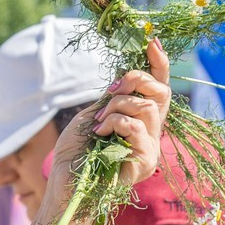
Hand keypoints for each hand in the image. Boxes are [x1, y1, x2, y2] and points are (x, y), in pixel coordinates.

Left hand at [38, 37, 171, 224]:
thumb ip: (112, 100)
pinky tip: (99, 134)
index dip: (159, 63)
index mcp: (140, 119)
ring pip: (147, 107)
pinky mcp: (145, 161)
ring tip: (98, 124)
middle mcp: (151, 132)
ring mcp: (150, 147)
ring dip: (117, 107)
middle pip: (162, 92)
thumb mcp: (91, 116)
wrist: (63, 184)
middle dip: (135, 80)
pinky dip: (115, 123)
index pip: (159, 87)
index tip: (150, 41)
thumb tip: (124, 78)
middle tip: (109, 91)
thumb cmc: (74, 153)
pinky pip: (136, 127)